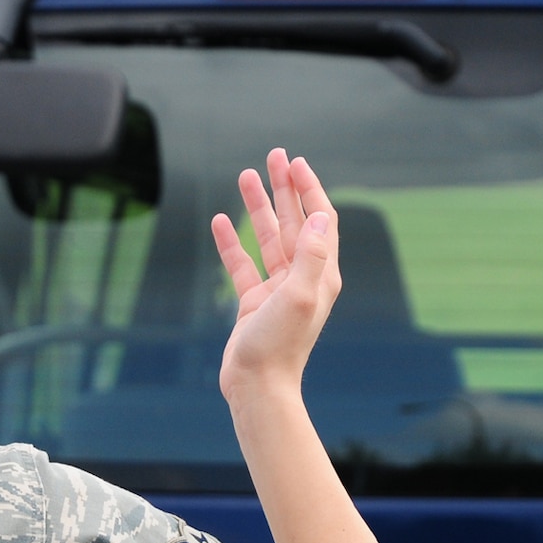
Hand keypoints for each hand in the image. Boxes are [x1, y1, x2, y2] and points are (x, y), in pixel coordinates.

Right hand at [209, 148, 339, 405]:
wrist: (257, 386)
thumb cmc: (280, 346)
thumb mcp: (298, 295)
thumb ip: (310, 254)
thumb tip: (320, 215)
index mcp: (321, 274)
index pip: (320, 220)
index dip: (309, 189)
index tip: (295, 163)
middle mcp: (302, 278)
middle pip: (294, 221)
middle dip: (284, 188)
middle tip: (273, 156)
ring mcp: (277, 289)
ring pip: (267, 237)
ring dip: (257, 207)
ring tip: (245, 176)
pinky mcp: (253, 302)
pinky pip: (242, 264)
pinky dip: (232, 241)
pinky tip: (220, 220)